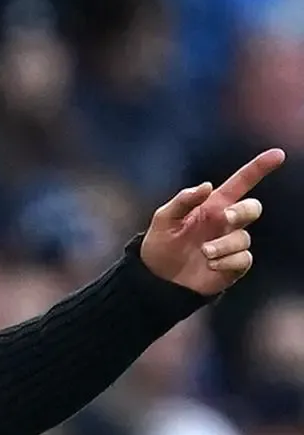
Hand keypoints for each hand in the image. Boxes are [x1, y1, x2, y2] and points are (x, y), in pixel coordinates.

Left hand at [140, 148, 284, 294]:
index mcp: (213, 205)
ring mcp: (230, 244)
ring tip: (204, 252)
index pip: (241, 182)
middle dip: (242, 211)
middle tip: (225, 218)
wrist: (157, 279)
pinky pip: (243, 259)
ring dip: (224, 244)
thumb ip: (183, 200)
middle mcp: (226, 223)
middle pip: (252, 208)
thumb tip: (206, 185)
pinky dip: (228, 262)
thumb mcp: (163, 219)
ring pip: (244, 238)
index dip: (259, 168)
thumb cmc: (161, 244)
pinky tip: (211, 265)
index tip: (277, 155)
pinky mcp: (232, 266)